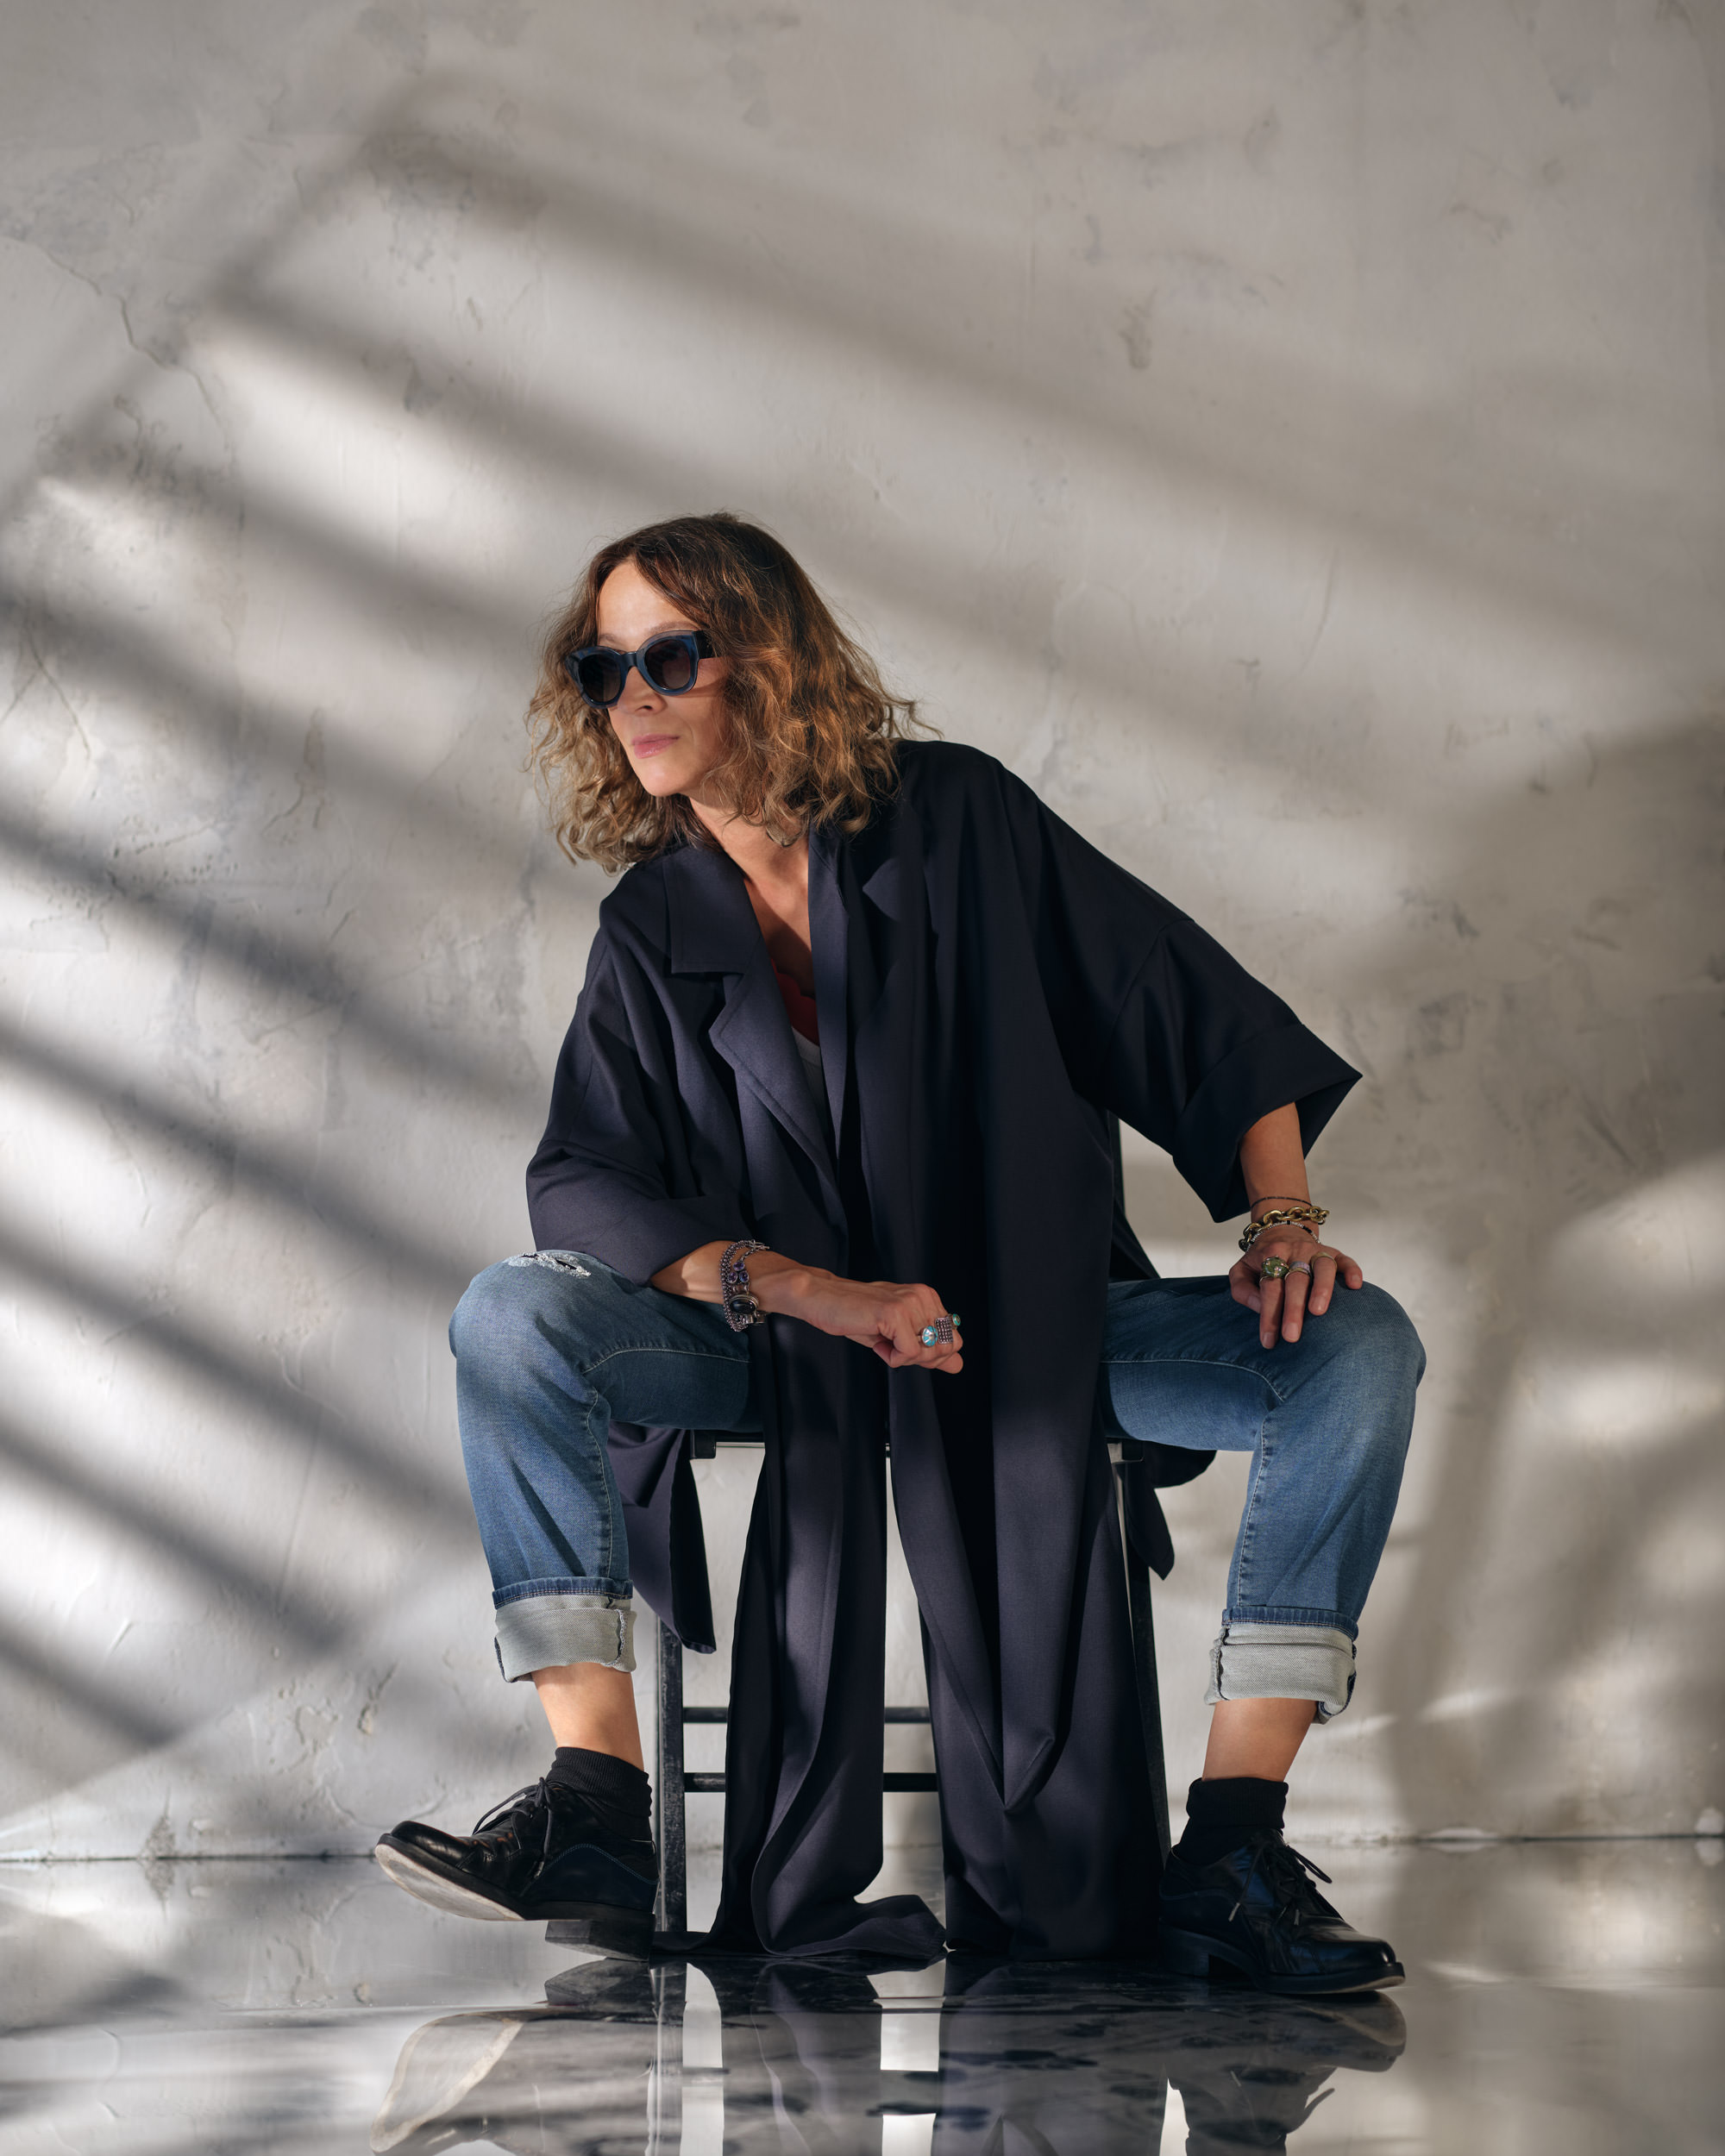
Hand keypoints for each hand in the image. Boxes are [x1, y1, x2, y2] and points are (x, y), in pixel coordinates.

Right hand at [754, 1261, 963, 1372]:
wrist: (822, 1299)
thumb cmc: (855, 1316)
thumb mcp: (898, 1335)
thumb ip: (929, 1350)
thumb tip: (958, 1366)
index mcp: (927, 1297)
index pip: (954, 1340)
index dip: (930, 1355)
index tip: (904, 1346)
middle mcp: (923, 1296)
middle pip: (946, 1348)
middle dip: (919, 1358)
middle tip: (892, 1347)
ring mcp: (910, 1303)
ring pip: (929, 1352)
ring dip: (903, 1357)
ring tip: (883, 1341)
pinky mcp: (895, 1313)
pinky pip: (909, 1353)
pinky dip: (892, 1357)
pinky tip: (877, 1341)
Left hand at [1230, 1229, 1363, 1348]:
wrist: (1281, 1230)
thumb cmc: (1261, 1260)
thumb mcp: (1241, 1271)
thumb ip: (1242, 1290)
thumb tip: (1258, 1307)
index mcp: (1270, 1256)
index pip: (1270, 1287)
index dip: (1268, 1314)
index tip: (1269, 1341)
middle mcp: (1294, 1252)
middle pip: (1295, 1280)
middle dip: (1293, 1309)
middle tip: (1292, 1336)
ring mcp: (1315, 1251)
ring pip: (1322, 1267)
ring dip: (1322, 1289)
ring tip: (1318, 1312)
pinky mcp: (1335, 1252)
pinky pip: (1346, 1259)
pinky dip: (1352, 1270)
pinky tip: (1355, 1286)